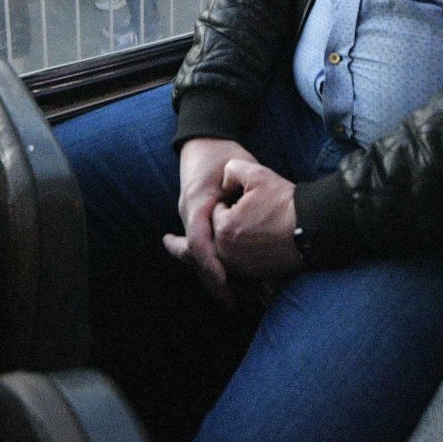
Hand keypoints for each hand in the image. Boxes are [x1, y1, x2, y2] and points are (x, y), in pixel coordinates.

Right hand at [165, 138, 254, 306]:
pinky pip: (200, 246)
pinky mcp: (196, 220)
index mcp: (197, 203)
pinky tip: (226, 278)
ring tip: (230, 298)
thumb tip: (253, 208)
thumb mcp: (236, 164)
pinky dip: (211, 263)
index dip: (210, 262)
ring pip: (196, 254)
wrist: (202, 140)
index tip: (224, 279)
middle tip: (231, 302)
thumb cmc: (220, 152)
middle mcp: (189, 213)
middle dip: (211, 279)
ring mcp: (190, 217)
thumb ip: (244, 185)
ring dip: (211, 275)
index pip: (198, 240)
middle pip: (194, 254)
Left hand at [209, 157, 301, 278]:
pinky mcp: (255, 275)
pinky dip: (249, 252)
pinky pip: (243, 260)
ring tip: (260, 228)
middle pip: (219, 231)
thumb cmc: (284, 203)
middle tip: (254, 214)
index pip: (215, 211)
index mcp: (223, 228)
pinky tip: (265, 241)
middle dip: (229, 221)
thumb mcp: (257, 174)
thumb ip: (231, 170)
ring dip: (237, 238)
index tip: (247, 201)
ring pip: (228, 247)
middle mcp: (227, 252)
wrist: (312, 230)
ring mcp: (241, 267)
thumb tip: (224, 182)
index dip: (230, 202)